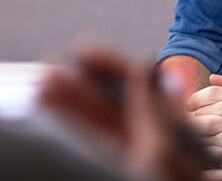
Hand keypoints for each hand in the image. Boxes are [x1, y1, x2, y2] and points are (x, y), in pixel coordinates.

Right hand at [39, 47, 205, 180]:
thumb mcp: (161, 151)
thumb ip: (152, 111)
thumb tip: (144, 69)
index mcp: (179, 130)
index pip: (144, 86)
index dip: (114, 67)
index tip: (83, 53)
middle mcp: (158, 140)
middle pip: (117, 102)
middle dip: (83, 83)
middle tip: (52, 69)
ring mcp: (137, 156)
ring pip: (100, 122)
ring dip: (71, 102)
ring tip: (43, 87)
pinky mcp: (119, 168)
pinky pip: (95, 141)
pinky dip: (74, 123)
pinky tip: (53, 109)